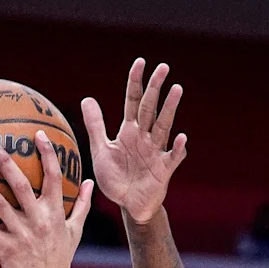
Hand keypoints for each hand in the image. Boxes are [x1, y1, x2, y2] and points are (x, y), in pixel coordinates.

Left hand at [0, 131, 93, 267]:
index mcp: (55, 213)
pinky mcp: (5, 248)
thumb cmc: (59, 260)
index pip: (54, 177)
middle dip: (5, 162)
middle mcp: (38, 220)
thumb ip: (82, 205)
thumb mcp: (74, 232)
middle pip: (21, 185)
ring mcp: (21, 234)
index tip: (38, 133)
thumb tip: (89, 181)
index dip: (47, 154)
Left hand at [81, 58, 186, 225]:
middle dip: (155, 88)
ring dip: (169, 108)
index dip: (135, 82)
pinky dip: (177, 148)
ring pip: (163, 126)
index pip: (133, 101)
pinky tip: (181, 137)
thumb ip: (96, 126)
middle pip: (150, 108)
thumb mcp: (101, 150)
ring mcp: (156, 152)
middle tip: (163, 67)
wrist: (128, 205)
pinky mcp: (163, 169)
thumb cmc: (116, 178)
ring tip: (176, 89)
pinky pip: (172, 157)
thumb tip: (87, 98)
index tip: (140, 62)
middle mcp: (145, 137)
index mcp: (129, 131)